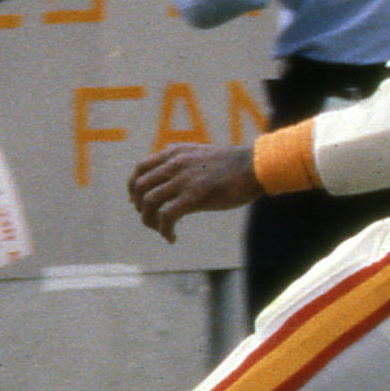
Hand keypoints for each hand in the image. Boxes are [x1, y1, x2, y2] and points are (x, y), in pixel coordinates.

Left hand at [130, 141, 261, 239]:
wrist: (255, 166)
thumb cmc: (235, 166)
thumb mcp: (202, 156)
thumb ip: (186, 164)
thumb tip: (176, 182)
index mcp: (175, 153)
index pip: (141, 168)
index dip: (133, 187)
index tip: (137, 201)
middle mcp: (174, 164)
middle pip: (139, 186)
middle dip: (138, 206)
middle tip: (149, 218)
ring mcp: (183, 180)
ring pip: (148, 202)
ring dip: (149, 220)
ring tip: (160, 229)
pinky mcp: (193, 197)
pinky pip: (166, 217)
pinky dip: (164, 230)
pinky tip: (172, 237)